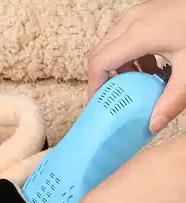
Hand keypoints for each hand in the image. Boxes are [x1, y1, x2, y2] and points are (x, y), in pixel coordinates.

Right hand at [88, 0, 185, 132]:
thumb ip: (172, 99)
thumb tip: (153, 125)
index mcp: (138, 34)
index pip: (99, 63)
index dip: (94, 86)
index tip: (97, 104)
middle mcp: (131, 21)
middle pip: (99, 54)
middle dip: (101, 79)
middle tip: (109, 99)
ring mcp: (138, 14)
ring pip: (111, 45)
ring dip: (116, 67)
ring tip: (133, 86)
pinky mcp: (146, 13)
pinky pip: (124, 37)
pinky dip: (128, 56)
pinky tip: (148, 68)